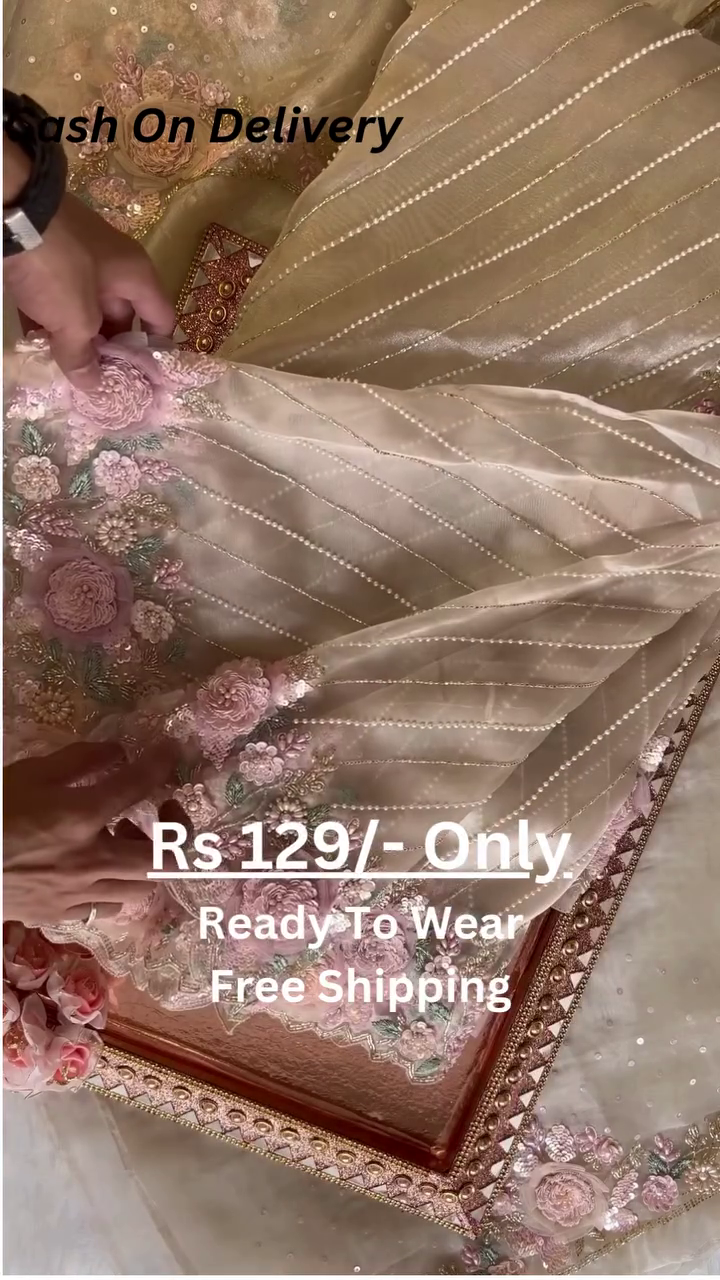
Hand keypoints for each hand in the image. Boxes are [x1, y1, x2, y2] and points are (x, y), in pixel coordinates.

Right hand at [3, 741, 179, 925]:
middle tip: (161, 809)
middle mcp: (90, 861)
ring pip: (141, 889)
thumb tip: (118, 752)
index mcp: (81, 816)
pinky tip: (97, 871)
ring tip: (124, 840)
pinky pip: (107, 909)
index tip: (169, 752)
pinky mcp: (59, 916)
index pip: (139, 784)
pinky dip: (115, 889)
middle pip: (164, 858)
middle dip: (175, 830)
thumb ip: (79, 761)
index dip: (161, 763)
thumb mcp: (29, 773)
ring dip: (145, 862)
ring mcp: (77, 895)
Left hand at [4, 183, 174, 391]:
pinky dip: (49, 323)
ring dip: (76, 341)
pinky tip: (38, 348)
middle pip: (121, 320)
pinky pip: (54, 300)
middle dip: (109, 353)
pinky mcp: (46, 259)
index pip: (161, 321)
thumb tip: (93, 388)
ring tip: (67, 373)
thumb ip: (84, 357)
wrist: (9, 208)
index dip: (155, 353)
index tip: (143, 383)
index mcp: (136, 277)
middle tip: (98, 384)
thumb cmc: (58, 265)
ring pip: (85, 311)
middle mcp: (114, 268)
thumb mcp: (75, 319)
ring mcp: (78, 262)